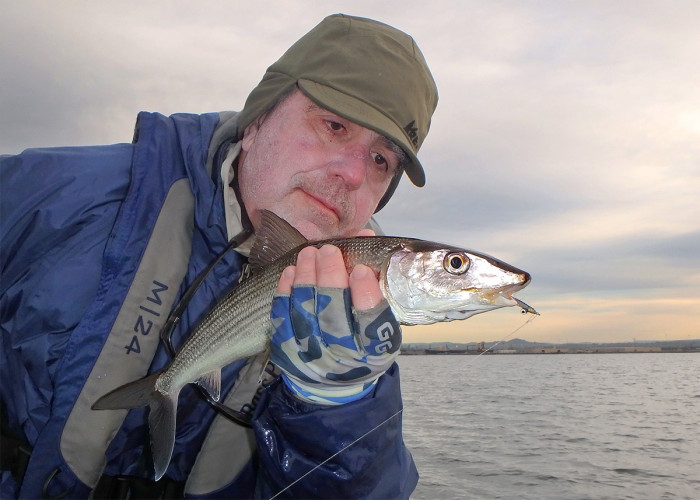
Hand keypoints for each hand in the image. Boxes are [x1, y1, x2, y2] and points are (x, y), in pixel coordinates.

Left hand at [269, 242, 401, 404]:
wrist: (334, 382)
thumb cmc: (362, 343)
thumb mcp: (381, 321)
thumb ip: (375, 282)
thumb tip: (363, 237)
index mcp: (374, 350)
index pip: (370, 322)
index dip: (365, 294)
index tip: (360, 269)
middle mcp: (342, 357)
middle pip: (333, 313)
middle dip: (330, 277)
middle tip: (329, 251)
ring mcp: (312, 356)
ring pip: (305, 313)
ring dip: (306, 279)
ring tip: (309, 253)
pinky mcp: (287, 353)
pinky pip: (282, 318)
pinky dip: (285, 292)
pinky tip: (291, 271)